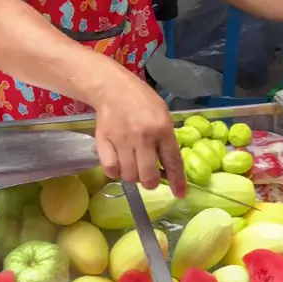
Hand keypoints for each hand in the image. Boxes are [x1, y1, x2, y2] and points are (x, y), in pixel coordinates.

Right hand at [91, 66, 184, 197]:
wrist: (112, 88)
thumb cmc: (141, 100)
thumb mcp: (162, 114)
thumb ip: (166, 139)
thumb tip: (168, 167)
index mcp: (162, 128)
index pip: (172, 162)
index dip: (177, 181)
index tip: (180, 194)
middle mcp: (143, 137)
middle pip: (148, 177)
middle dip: (151, 182)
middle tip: (149, 175)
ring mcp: (121, 140)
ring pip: (129, 176)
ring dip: (133, 176)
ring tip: (133, 165)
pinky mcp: (103, 142)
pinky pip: (110, 170)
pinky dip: (115, 171)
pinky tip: (119, 163)